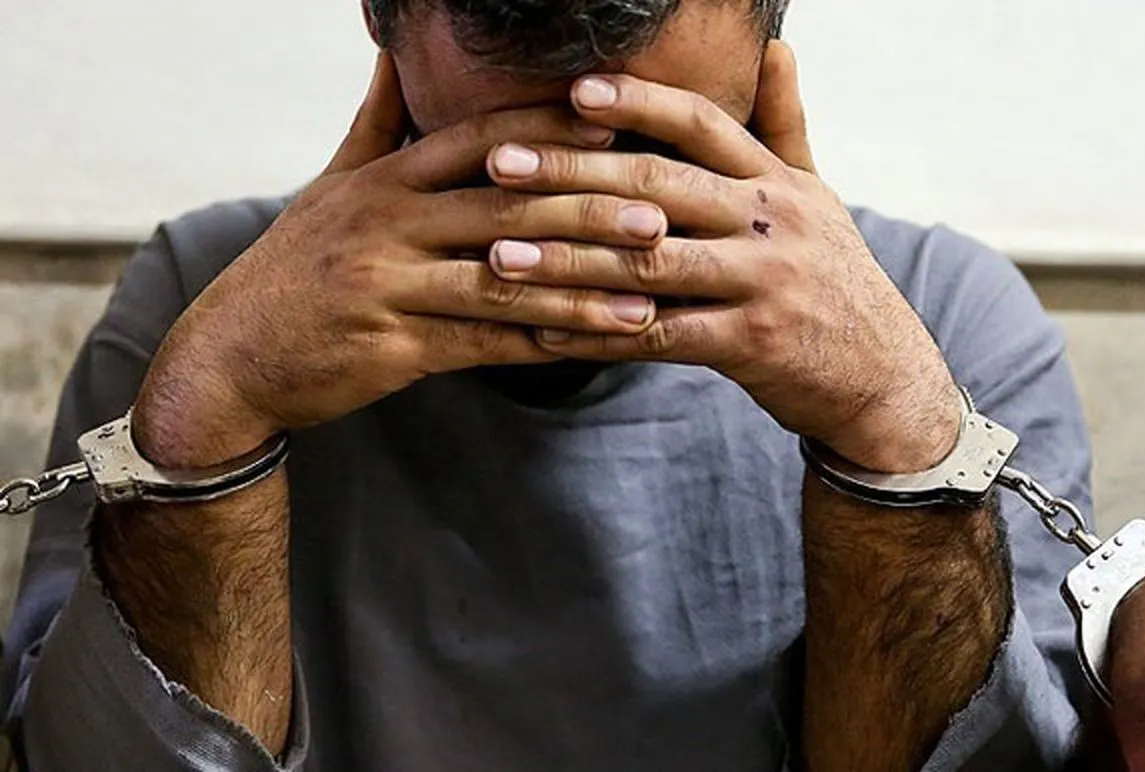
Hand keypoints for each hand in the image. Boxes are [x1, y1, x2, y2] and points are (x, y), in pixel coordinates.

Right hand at [134, 52, 667, 465]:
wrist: (229, 357)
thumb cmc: (292, 267)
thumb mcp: (332, 184)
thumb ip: (377, 119)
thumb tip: (397, 46)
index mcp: (382, 181)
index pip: (477, 140)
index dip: (549, 131)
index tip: (617, 129)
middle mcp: (386, 224)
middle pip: (505, 209)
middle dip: (589, 212)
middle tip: (662, 215)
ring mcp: (387, 287)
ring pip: (505, 282)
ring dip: (583, 289)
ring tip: (648, 293)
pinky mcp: (392, 348)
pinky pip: (484, 344)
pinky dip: (544, 345)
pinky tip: (594, 346)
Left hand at [484, 41, 958, 471]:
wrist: (880, 374)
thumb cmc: (831, 279)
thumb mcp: (817, 196)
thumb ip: (786, 125)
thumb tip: (777, 48)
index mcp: (777, 180)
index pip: (702, 123)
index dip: (638, 102)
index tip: (573, 92)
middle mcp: (771, 222)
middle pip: (659, 185)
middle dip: (572, 173)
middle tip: (500, 166)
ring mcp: (762, 283)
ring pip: (649, 261)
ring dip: (567, 261)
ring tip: (499, 256)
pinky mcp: (749, 345)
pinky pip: (658, 337)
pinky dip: (597, 336)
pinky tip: (542, 334)